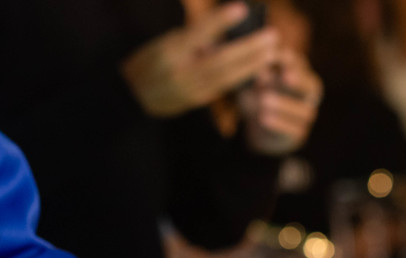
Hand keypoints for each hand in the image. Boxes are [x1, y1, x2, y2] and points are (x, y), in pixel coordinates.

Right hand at [121, 2, 278, 117]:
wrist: (132, 96)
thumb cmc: (150, 60)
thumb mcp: (165, 41)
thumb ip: (193, 36)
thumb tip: (223, 27)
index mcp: (168, 52)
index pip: (196, 34)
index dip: (220, 21)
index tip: (241, 8)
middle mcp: (179, 73)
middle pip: (219, 61)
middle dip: (248, 49)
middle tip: (273, 35)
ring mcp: (188, 90)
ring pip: (226, 78)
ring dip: (252, 64)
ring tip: (272, 51)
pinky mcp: (196, 101)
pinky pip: (224, 88)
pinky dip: (242, 76)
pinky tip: (258, 68)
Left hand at [238, 48, 321, 155]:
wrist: (257, 128)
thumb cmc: (258, 98)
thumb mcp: (255, 84)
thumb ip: (260, 76)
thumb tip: (262, 71)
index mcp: (301, 77)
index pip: (301, 66)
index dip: (290, 61)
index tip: (276, 56)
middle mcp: (308, 96)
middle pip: (314, 86)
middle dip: (300, 80)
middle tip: (285, 76)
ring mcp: (305, 116)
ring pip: (305, 111)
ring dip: (285, 105)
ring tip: (264, 100)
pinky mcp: (298, 135)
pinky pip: (294, 131)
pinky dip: (279, 124)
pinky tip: (263, 118)